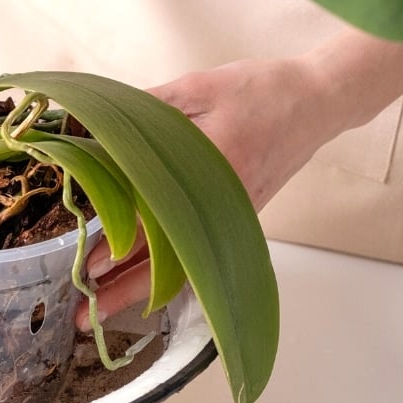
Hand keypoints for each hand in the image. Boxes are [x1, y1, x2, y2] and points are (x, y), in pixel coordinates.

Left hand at [76, 56, 360, 330]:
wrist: (317, 102)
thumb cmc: (260, 91)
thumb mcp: (197, 88)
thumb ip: (145, 107)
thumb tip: (91, 122)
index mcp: (210, 173)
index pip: (157, 222)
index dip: (120, 246)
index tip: (90, 266)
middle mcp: (220, 207)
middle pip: (167, 261)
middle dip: (124, 290)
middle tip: (86, 314)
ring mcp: (230, 218)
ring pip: (181, 266)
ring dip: (140, 289)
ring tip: (102, 309)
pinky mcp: (234, 218)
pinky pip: (195, 254)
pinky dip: (164, 272)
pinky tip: (135, 283)